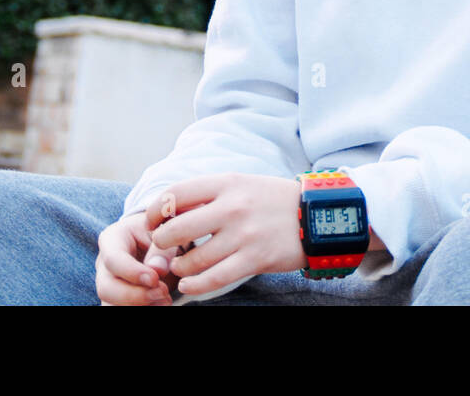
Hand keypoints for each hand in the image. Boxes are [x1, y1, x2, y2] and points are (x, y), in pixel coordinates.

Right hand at [95, 209, 192, 305]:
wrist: (163, 239)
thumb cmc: (161, 231)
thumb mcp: (164, 231)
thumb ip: (162, 249)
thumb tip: (157, 270)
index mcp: (112, 239)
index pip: (113, 259)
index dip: (132, 273)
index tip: (155, 279)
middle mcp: (105, 264)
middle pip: (106, 288)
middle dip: (134, 296)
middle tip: (163, 292)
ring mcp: (109, 284)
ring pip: (110, 305)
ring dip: (139, 306)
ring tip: (165, 298)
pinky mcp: (117, 299)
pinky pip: (121, 310)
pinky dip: (143, 310)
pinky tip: (161, 303)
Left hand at [144, 174, 306, 297]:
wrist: (317, 214)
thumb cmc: (273, 200)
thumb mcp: (242, 184)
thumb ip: (210, 195)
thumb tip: (171, 209)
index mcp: (226, 183)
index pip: (175, 193)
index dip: (155, 210)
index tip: (152, 222)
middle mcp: (232, 207)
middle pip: (177, 228)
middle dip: (161, 243)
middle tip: (161, 248)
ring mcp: (244, 235)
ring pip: (194, 259)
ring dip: (179, 266)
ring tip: (179, 266)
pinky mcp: (255, 259)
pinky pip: (215, 278)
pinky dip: (195, 285)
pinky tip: (189, 284)